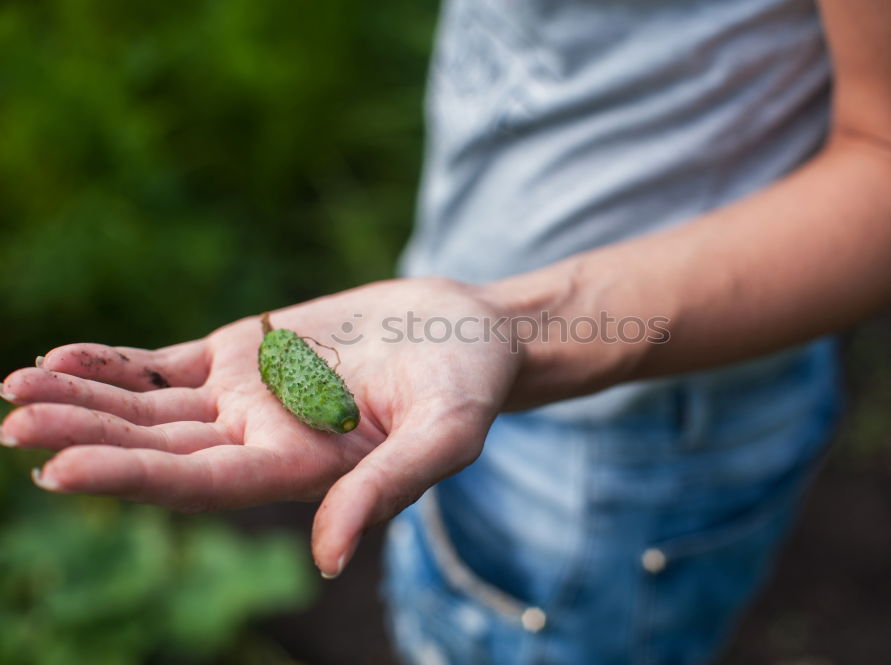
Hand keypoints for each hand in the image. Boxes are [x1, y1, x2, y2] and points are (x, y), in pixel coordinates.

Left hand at [0, 277, 519, 576]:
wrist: (466, 334)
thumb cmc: (467, 388)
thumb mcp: (445, 437)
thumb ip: (387, 487)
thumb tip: (328, 557)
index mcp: (301, 470)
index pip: (203, 483)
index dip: (135, 479)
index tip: (61, 470)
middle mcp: (260, 439)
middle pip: (158, 447)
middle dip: (88, 437)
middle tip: (15, 424)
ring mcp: (245, 396)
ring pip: (149, 408)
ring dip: (86, 400)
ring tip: (17, 388)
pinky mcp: (244, 353)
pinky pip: (164, 364)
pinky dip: (114, 363)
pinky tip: (63, 357)